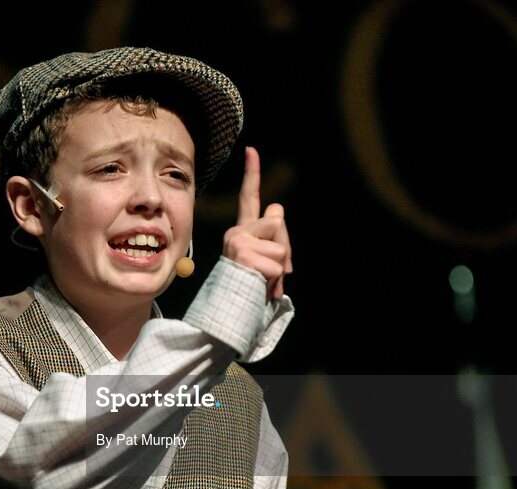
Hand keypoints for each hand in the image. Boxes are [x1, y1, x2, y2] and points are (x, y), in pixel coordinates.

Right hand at [223, 147, 292, 300]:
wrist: (233, 312)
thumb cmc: (251, 288)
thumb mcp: (267, 259)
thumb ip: (275, 236)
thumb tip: (277, 209)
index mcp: (242, 231)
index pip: (250, 197)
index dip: (252, 172)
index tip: (252, 149)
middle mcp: (236, 232)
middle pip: (278, 222)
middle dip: (283, 247)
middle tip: (268, 271)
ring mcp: (238, 242)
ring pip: (280, 245)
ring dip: (280, 266)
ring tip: (262, 280)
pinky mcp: (243, 254)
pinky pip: (278, 263)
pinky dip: (275, 278)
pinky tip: (260, 285)